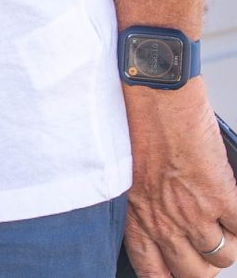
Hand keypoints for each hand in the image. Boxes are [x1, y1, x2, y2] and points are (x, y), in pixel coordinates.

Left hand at [125, 85, 236, 274]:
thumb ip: (144, 206)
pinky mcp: (220, 196)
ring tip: (223, 223)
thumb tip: (165, 227)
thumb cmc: (136, 127)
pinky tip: (234, 208)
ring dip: (227, 243)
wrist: (154, 95)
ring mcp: (193, 211)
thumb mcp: (128, 174)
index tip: (178, 273)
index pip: (152, 272)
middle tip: (207, 247)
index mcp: (135, 216)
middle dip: (203, 266)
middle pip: (192, 274)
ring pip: (222, 256)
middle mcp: (162, 221)